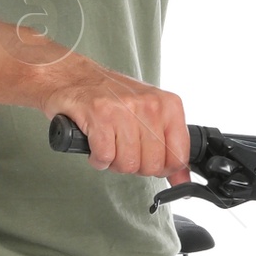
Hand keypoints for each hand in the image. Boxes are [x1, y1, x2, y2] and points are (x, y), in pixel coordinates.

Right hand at [38, 54, 190, 180]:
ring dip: (114, 162)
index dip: (163, 169)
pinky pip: (105, 157)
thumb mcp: (150, 115)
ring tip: (108, 145)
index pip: (178, 156)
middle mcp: (149, 105)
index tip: (151, 163)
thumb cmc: (112, 97)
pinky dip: (97, 159)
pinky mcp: (98, 116)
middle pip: (152, 165)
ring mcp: (124, 110)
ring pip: (128, 164)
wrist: (74, 76)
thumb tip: (181, 179)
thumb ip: (169, 147)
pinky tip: (95, 146)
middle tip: (124, 150)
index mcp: (168, 105)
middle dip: (135, 166)